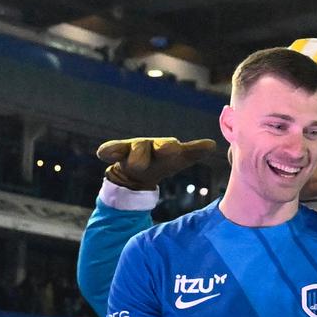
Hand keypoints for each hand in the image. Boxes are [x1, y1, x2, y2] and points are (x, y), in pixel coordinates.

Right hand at [96, 137, 217, 191]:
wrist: (135, 171)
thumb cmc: (161, 163)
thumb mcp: (178, 160)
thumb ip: (193, 152)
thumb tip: (213, 144)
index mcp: (167, 148)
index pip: (179, 148)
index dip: (190, 148)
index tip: (201, 146)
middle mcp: (151, 145)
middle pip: (158, 145)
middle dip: (164, 147)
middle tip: (172, 150)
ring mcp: (132, 148)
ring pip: (136, 150)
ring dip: (138, 156)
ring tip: (136, 165)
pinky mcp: (115, 153)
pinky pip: (110, 150)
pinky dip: (108, 150)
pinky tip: (103, 153)